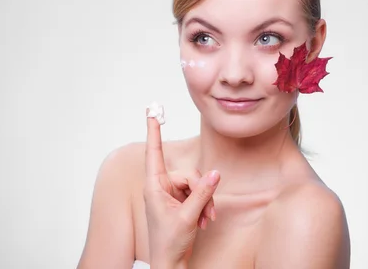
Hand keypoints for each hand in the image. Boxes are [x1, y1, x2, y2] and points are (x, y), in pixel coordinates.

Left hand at [144, 104, 220, 267]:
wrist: (170, 264)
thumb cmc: (169, 243)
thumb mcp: (188, 217)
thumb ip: (202, 194)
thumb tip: (215, 174)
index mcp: (154, 186)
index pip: (154, 153)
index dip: (154, 131)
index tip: (152, 112)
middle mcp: (161, 186)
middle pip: (187, 174)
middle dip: (201, 191)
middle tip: (207, 212)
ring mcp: (171, 194)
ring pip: (195, 184)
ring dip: (204, 202)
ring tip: (205, 219)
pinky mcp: (180, 201)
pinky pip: (197, 194)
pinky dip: (204, 206)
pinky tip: (205, 221)